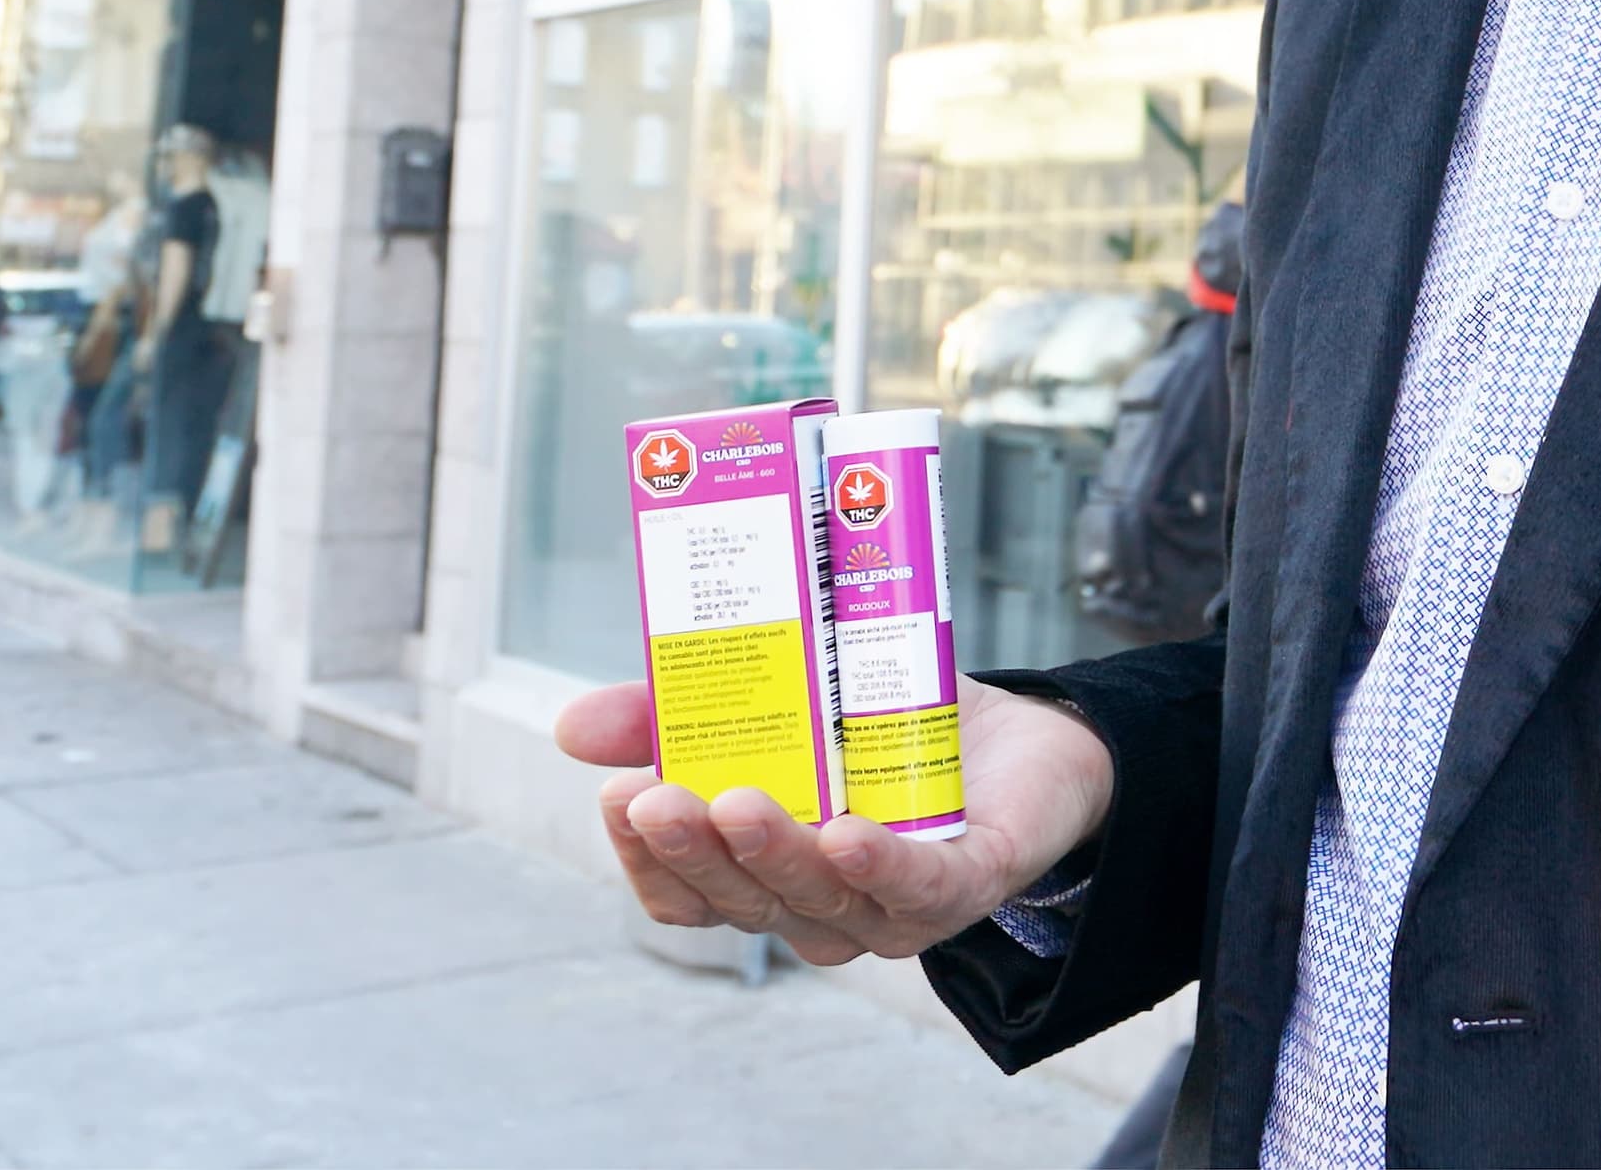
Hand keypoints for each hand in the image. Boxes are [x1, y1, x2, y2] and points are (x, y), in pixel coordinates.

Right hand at [554, 674, 1113, 967]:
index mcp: (770, 870)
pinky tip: (846, 835)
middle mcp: (824, 904)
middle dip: (696, 852)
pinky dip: (878, 868)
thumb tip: (572, 728)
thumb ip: (674, 710)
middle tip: (655, 796)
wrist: (1028, 734)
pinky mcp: (966, 882)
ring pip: (821, 902)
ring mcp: (894, 905)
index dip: (649, 859)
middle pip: (747, 901)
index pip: (691, 895)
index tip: (617, 796)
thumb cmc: (892, 727)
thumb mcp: (779, 696)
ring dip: (774, 855)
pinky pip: (916, 889)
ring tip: (737, 801)